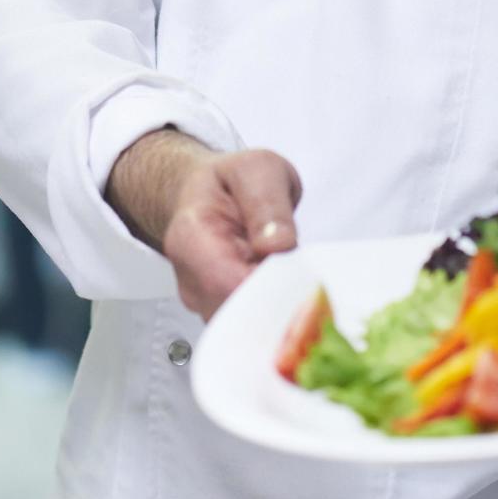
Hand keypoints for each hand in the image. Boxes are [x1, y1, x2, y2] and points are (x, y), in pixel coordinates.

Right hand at [107, 130, 301, 319]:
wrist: (208, 193)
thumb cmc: (232, 182)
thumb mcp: (257, 169)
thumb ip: (267, 202)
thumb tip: (278, 243)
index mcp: (192, 238)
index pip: (228, 284)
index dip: (269, 287)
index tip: (299, 276)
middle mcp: (191, 280)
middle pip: (238, 315)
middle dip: (278, 303)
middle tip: (306, 280)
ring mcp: (204, 303)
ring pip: (246, 329)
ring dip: (278, 311)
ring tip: (295, 280)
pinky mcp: (220, 314)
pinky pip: (250, 329)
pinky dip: (274, 316)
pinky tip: (286, 291)